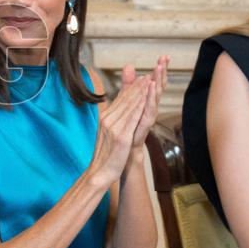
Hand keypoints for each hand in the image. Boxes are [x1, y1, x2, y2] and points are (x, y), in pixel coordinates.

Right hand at [87, 74, 149, 188]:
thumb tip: (117, 110)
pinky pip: (132, 118)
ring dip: (140, 92)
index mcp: (105, 117)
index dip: (131, 88)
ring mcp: (114, 127)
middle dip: (137, 87)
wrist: (99, 171)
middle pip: (124, 100)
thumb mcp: (108, 133)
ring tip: (149, 82)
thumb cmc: (105, 154)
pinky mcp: (121, 136)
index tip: (141, 79)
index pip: (119, 99)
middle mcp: (108, 119)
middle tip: (147, 76)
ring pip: (129, 106)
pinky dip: (139, 106)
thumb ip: (114, 119)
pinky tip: (146, 99)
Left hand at [120, 55, 168, 152]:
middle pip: (158, 86)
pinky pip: (148, 108)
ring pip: (155, 95)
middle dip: (162, 72)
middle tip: (165, 57)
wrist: (125, 151)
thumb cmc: (128, 127)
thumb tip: (130, 65)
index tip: (164, 56)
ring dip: (158, 81)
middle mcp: (150, 108)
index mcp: (146, 102)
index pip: (155, 82)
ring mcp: (148, 116)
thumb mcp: (127, 102)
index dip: (160, 69)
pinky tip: (151, 85)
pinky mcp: (144, 124)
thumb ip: (128, 85)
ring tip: (159, 67)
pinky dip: (150, 96)